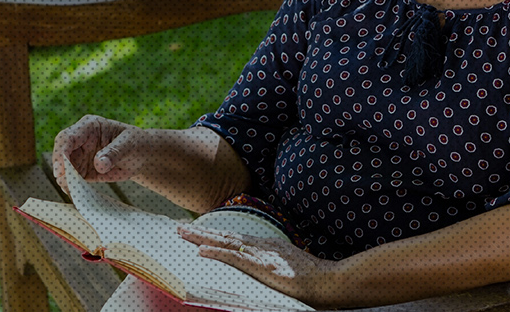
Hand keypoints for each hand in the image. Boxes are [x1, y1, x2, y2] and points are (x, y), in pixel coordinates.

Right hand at [52, 115, 158, 194]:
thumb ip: (114, 152)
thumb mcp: (129, 144)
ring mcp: (80, 156)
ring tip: (72, 192)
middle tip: (65, 184)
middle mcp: (80, 141)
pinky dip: (73, 188)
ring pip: (65, 169)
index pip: (68, 137)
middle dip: (61, 170)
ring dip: (66, 181)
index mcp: (89, 127)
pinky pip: (74, 180)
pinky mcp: (83, 171)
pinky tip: (77, 195)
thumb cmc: (136, 143)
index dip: (61, 152)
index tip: (61, 169)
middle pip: (62, 154)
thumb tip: (99, 164)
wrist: (141, 156)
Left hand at [177, 225, 344, 307]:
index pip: (235, 238)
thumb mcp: (290, 267)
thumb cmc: (315, 279)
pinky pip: (234, 259)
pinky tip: (202, 251)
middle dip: (201, 232)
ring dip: (202, 238)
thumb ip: (275, 264)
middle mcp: (262, 246)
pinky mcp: (262, 267)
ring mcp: (261, 255)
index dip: (215, 233)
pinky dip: (217, 254)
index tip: (198, 230)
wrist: (329, 281)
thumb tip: (265, 268)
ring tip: (183, 234)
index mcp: (268, 246)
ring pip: (226, 243)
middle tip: (180, 228)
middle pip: (226, 236)